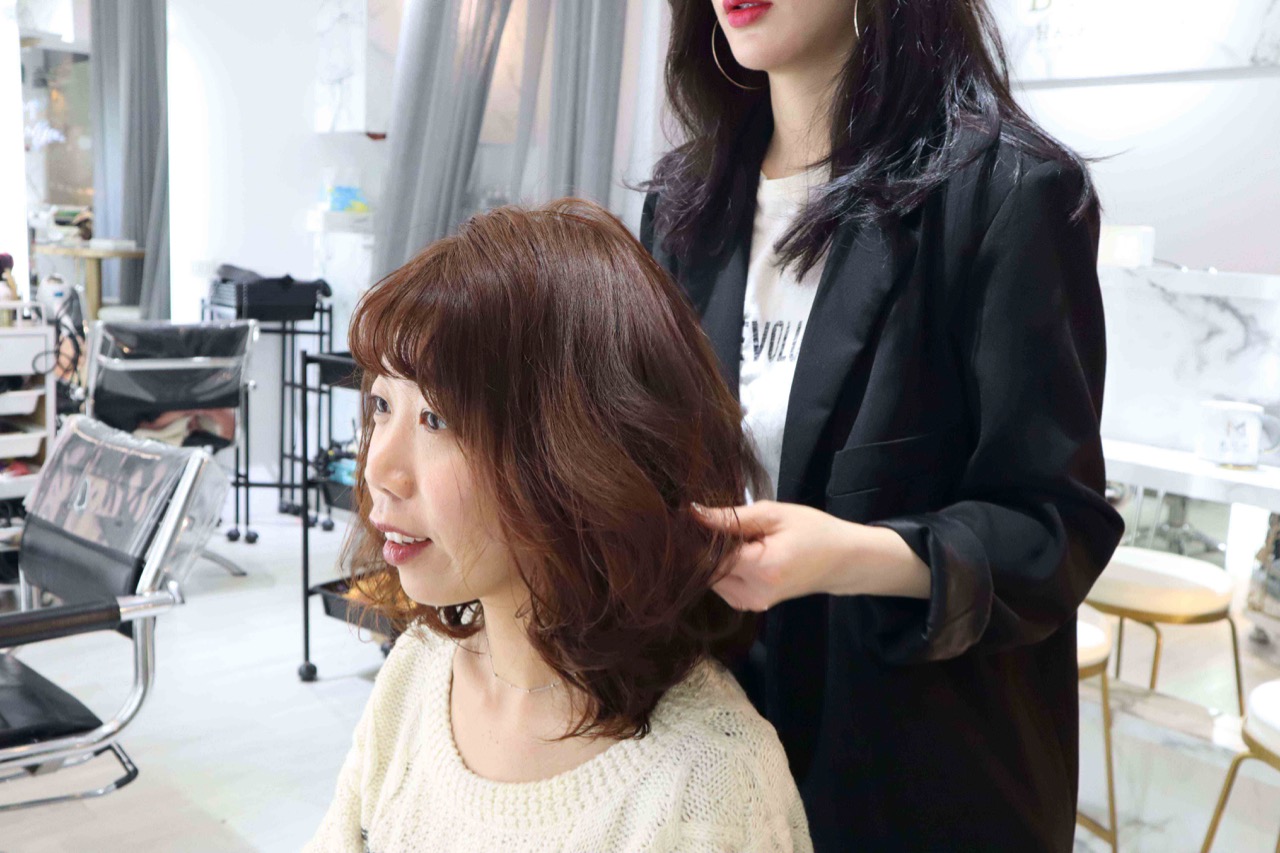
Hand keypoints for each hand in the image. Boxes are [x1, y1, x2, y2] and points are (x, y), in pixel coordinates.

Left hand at [692, 500, 930, 610]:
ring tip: (736, 538)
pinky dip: (724, 567)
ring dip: (714, 558)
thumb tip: (693, 514)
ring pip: (711, 579)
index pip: (708, 557)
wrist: (843, 561)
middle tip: (715, 522)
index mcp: (761, 569)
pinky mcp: (751, 605)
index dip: (696, 537)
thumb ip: (732, 517)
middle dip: (705, 547)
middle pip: (706, 570)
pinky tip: (740, 551)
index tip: (690, 517)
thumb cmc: (814, 531)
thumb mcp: (775, 514)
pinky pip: (722, 584)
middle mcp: (752, 594)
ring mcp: (751, 604)